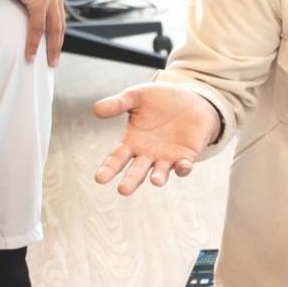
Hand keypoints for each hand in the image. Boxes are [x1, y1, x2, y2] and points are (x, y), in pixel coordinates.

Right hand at [0, 0, 63, 65]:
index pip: (59, 17)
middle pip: (60, 26)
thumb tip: (23, 10)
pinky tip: (30, 53)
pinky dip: (34, 42)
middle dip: (57, 46)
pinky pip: (38, 27)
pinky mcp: (40, 0)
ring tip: (46, 62)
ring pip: (53, 29)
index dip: (57, 35)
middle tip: (53, 61)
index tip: (54, 48)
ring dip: (50, 48)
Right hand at [92, 85, 219, 193]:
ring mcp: (166, 157)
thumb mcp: (137, 96)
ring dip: (158, 177)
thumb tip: (96, 109)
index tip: (100, 178)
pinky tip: (182, 166)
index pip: (116, 158)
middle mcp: (147, 154)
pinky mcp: (186, 156)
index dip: (108, 168)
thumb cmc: (160, 99)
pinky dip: (183, 168)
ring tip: (155, 180)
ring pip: (160, 172)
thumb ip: (118, 103)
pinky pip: (184, 166)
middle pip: (136, 171)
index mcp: (131, 141)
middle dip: (130, 181)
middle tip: (123, 190)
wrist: (191, 100)